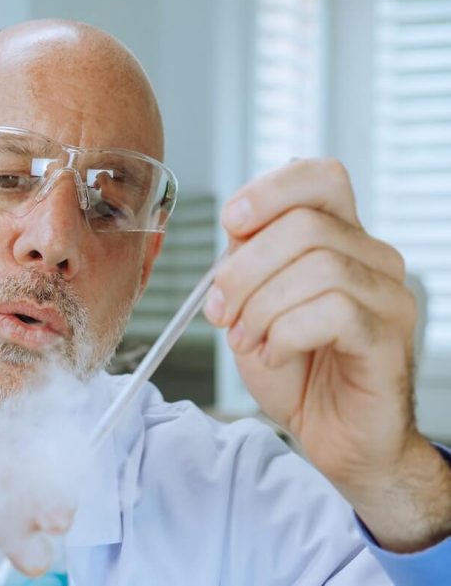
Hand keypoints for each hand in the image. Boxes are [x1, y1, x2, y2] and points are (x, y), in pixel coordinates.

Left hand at [205, 158, 450, 551]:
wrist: (330, 432)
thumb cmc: (296, 368)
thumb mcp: (254, 304)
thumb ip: (248, 262)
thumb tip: (235, 232)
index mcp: (339, 238)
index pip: (320, 177)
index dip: (269, 190)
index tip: (230, 224)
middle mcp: (372, 257)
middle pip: (304, 225)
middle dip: (244, 270)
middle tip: (222, 312)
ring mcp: (388, 295)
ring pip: (317, 267)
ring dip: (261, 307)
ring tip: (248, 340)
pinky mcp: (388, 337)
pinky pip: (334, 312)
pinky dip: (286, 334)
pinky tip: (275, 354)